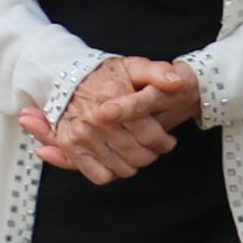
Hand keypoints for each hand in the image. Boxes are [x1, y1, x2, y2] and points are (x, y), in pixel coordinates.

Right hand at [38, 56, 201, 182]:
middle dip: (150, 154)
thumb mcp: (132, 67)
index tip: (166, 139)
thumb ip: (157, 72)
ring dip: (132, 164)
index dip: (164, 142)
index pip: (151, 136)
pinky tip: (113, 158)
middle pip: (139, 156)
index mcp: (114, 97)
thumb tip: (177, 83)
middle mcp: (97, 119)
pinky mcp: (70, 146)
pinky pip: (100, 176)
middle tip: (148, 145)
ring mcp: (82, 134)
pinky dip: (110, 172)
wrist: (64, 78)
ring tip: (131, 150)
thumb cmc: (104, 76)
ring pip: (123, 169)